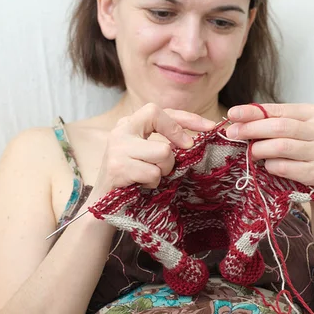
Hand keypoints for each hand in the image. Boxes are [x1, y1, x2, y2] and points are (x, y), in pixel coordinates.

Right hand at [88, 103, 215, 203]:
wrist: (104, 203)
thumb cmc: (131, 177)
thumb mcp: (146, 153)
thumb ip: (164, 141)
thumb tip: (194, 140)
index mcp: (128, 123)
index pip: (160, 111)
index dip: (186, 117)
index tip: (209, 127)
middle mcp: (120, 130)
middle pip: (159, 118)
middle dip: (175, 139)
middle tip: (182, 153)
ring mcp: (117, 148)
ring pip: (163, 151)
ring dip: (164, 169)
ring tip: (150, 176)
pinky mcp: (118, 167)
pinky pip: (153, 173)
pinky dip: (153, 183)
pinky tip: (141, 185)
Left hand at [226, 103, 313, 192]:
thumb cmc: (307, 149)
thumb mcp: (296, 130)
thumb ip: (273, 122)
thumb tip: (238, 120)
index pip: (278, 110)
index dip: (253, 112)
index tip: (232, 114)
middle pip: (279, 127)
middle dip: (251, 129)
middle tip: (232, 133)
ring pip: (281, 147)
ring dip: (259, 149)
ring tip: (250, 152)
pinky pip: (286, 168)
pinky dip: (271, 166)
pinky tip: (268, 166)